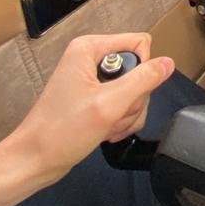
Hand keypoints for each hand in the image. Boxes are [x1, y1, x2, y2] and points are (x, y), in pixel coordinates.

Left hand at [12, 33, 174, 187]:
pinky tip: (107, 132)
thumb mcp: (108, 104)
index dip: (141, 71)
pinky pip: (123, 103)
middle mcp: (91, 58)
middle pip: (139, 70)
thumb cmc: (62, 131)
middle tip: (113, 116)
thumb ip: (142, 80)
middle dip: (133, 99)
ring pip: (135, 90)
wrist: (34, 161)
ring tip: (108, 128)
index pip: (140, 44)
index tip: (124, 94)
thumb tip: (169, 63)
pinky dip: (121, 120)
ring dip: (127, 114)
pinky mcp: (93, 98)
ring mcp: (92, 80)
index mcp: (89, 48)